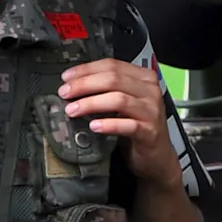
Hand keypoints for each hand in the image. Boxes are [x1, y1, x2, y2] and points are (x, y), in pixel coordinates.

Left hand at [58, 57, 184, 191]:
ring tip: (73, 110)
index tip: (66, 77)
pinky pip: (127, 125)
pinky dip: (108, 124)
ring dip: (91, 103)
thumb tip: (73, 83)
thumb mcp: (124, 101)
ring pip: (118, 99)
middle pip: (113, 79)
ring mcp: (151, 111)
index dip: (86, 70)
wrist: (157, 156)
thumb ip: (106, 89)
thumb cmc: (137, 125)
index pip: (112, 65)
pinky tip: (94, 126)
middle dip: (84, 85)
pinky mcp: (150, 132)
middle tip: (65, 93)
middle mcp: (150, 91)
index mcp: (143, 78)